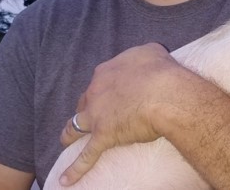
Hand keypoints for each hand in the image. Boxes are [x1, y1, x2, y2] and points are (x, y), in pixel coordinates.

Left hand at [58, 43, 180, 185]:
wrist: (164, 92)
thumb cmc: (161, 71)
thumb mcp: (151, 52)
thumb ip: (142, 55)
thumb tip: (145, 59)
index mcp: (106, 72)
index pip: (100, 80)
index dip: (104, 87)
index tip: (112, 92)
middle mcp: (96, 92)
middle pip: (84, 101)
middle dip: (85, 108)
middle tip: (90, 115)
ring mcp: (97, 115)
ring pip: (75, 125)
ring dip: (69, 133)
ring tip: (65, 139)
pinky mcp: (103, 136)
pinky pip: (86, 156)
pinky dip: (75, 169)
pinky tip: (66, 180)